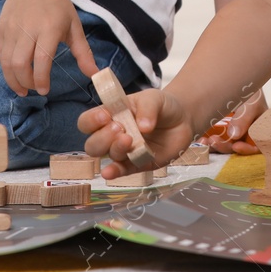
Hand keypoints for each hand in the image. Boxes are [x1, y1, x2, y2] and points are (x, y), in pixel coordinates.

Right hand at [0, 0, 99, 95]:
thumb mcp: (74, 26)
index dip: (41, 79)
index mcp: (49, 28)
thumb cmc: (57, 5)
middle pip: (20, 64)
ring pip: (7, 62)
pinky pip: (0, 54)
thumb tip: (95, 75)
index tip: (45, 91)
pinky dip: (6, 68)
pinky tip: (14, 74)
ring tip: (22, 89)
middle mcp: (28, 29)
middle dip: (26, 83)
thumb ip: (83, 53)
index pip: (42, 59)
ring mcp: (12, 28)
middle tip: (33, 90)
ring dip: (13, 80)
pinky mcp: (1, 28)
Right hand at [76, 87, 194, 176]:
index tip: (105, 116)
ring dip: (114, 149)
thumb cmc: (162, 105)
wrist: (182, 119)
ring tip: (129, 140)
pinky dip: (115, 172)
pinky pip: (122, 171)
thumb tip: (143, 127)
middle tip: (120, 128)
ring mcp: (125, 151)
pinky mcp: (138, 164)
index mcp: (110, 115)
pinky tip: (109, 172)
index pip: (87, 122)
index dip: (91, 121)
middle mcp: (113, 135)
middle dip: (102, 137)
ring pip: (108, 156)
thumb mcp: (154, 98)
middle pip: (93, 144)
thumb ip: (147, 108)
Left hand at [202, 89, 265, 154]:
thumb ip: (245, 118)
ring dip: (213, 146)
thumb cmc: (251, 93)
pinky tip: (200, 139)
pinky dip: (206, 142)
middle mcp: (243, 136)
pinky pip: (211, 140)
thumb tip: (234, 136)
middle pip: (235, 148)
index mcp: (257, 132)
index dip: (246, 150)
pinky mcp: (217, 131)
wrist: (235, 83)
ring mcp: (229, 134)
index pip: (255, 147)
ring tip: (204, 142)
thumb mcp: (252, 103)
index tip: (236, 146)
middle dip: (224, 147)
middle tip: (214, 141)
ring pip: (222, 146)